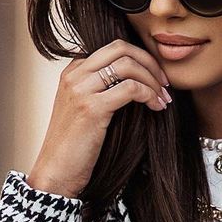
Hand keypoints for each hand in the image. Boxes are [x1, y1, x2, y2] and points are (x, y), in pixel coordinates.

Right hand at [28, 39, 172, 197]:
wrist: (56, 172)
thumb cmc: (74, 148)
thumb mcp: (83, 110)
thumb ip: (101, 90)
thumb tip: (136, 82)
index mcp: (73, 72)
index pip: (112, 48)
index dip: (140, 59)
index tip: (156, 77)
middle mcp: (75, 75)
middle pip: (121, 48)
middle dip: (150, 62)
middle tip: (165, 83)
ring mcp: (81, 90)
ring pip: (128, 65)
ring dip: (153, 80)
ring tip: (163, 98)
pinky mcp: (92, 108)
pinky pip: (130, 89)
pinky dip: (149, 95)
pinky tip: (156, 108)